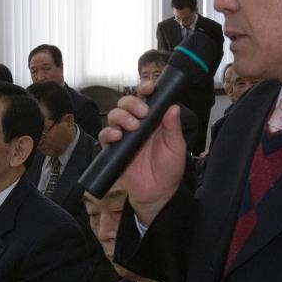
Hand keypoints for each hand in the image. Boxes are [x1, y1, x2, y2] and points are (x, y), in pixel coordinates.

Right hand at [95, 81, 184, 225]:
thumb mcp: (176, 147)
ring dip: (121, 116)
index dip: (145, 89)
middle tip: (142, 112)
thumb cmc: (169, 169)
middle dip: (131, 103)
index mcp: (153, 120)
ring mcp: (124, 136)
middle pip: (126, 103)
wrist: (158, 193)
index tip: (149, 87)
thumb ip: (173, 127)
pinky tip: (118, 136)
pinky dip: (108, 132)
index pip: (146, 98)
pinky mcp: (114, 149)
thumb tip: (173, 106)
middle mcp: (137, 125)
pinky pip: (105, 135)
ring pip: (114, 115)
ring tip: (132, 126)